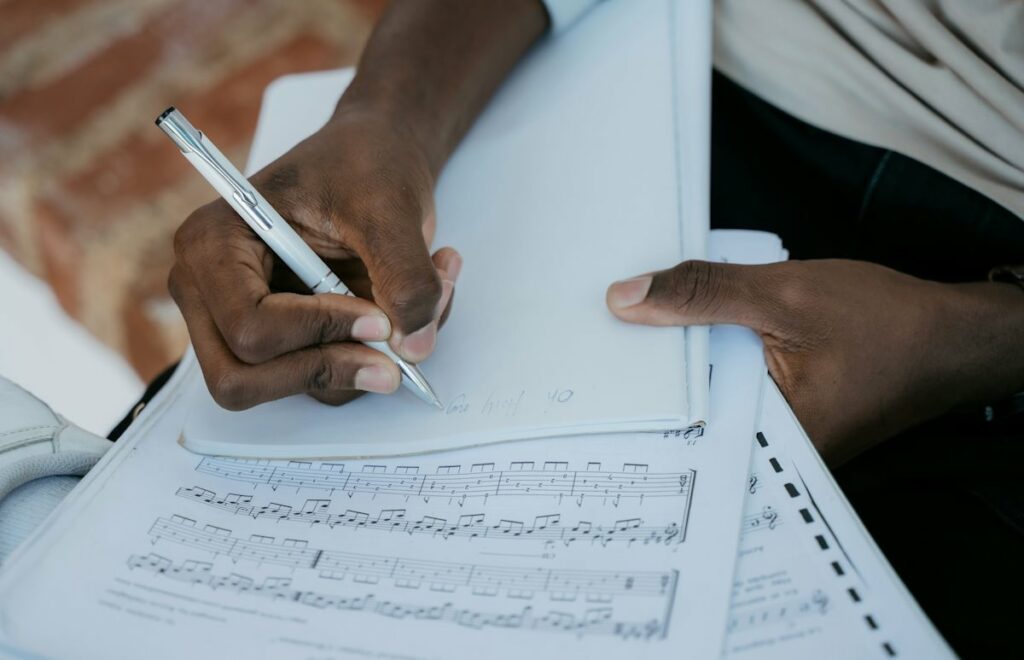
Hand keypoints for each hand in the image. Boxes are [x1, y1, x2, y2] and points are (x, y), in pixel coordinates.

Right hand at [170, 109, 459, 409]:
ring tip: (428, 298)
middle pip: (242, 381)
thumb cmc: (365, 164)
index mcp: (212, 245)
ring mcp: (243, 323)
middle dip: (328, 370)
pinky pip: (326, 380)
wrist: (377, 156)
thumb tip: (414, 348)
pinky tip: (415, 307)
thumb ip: (406, 277)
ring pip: (293, 387)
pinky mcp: (286, 342)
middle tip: (396, 357)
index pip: (248, 327)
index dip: (320, 332)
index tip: (380, 317)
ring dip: (367, 361)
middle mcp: (212, 293)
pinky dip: (375, 357)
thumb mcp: (390, 208)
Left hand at [606, 259, 1014, 464]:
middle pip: (681, 410)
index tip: (580, 359)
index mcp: (766, 442)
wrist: (952, 338)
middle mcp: (764, 452)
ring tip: (625, 326)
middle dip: (642, 373)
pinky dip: (705, 358)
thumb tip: (627, 299)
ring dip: (675, 361)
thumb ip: (704, 294)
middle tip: (586, 338)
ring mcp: (772, 436)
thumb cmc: (888, 325)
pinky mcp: (779, 415)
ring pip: (702, 396)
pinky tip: (679, 330)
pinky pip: (725, 388)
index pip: (673, 420)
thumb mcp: (784, 296)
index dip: (624, 387)